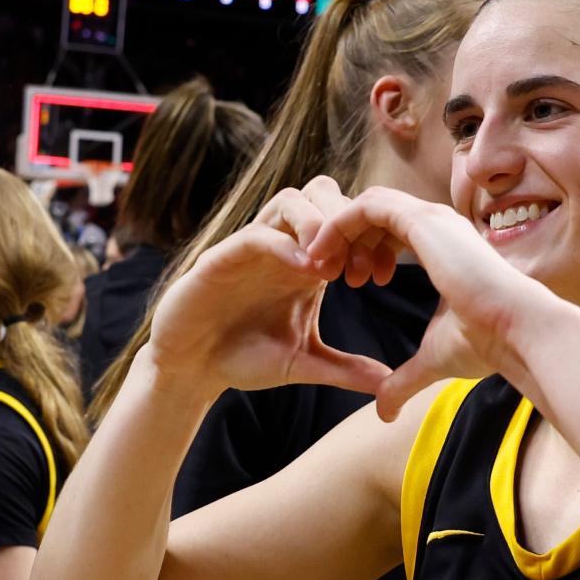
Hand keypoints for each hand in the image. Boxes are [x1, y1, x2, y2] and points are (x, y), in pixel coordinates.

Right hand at [145, 177, 389, 398]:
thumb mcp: (305, 363)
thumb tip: (388, 385)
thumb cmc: (245, 359)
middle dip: (348, 223)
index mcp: (307, 262)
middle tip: (357, 269)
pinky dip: (286, 245)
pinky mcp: (222, 258)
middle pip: (324, 194)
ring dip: (319, 223)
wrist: (192, 370)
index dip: (370, 238)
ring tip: (332, 266)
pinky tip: (308, 273)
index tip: (381, 276)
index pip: (345, 220)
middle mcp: (283, 246)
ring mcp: (253, 247)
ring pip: (292, 199)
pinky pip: (258, 233)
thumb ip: (345, 370)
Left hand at [306, 186, 564, 420]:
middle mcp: (439, 226)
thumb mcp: (434, 360)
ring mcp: (431, 217)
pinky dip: (338, 225)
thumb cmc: (489, 343)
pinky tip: (325, 256)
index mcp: (446, 247)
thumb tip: (384, 412)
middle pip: (378, 213)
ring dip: (339, 230)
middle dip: (349, 239)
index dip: (368, 252)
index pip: (395, 231)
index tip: (352, 284)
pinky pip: (365, 205)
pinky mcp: (421, 219)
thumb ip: (404, 380)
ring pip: (368, 203)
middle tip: (329, 273)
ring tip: (322, 266)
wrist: (517, 332)